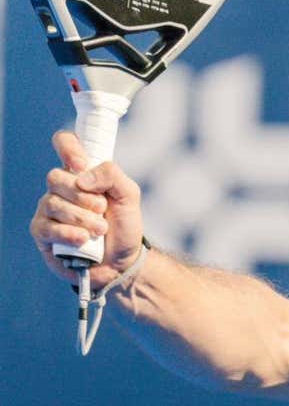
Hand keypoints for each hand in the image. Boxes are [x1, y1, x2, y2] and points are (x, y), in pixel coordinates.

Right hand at [29, 131, 145, 289]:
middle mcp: (61, 188)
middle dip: (84, 197)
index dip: (68, 147)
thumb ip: (112, 176)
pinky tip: (84, 240)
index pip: (65, 144)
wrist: (123, 261)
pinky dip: (70, 233)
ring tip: (100, 230)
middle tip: (102, 210)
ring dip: (83, 218)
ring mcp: (48, 210)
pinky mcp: (42, 232)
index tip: (82, 164)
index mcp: (81, 173)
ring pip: (53, 203)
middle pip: (56, 177)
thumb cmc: (124, 226)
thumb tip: (83, 176)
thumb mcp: (129, 196)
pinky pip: (48, 227)